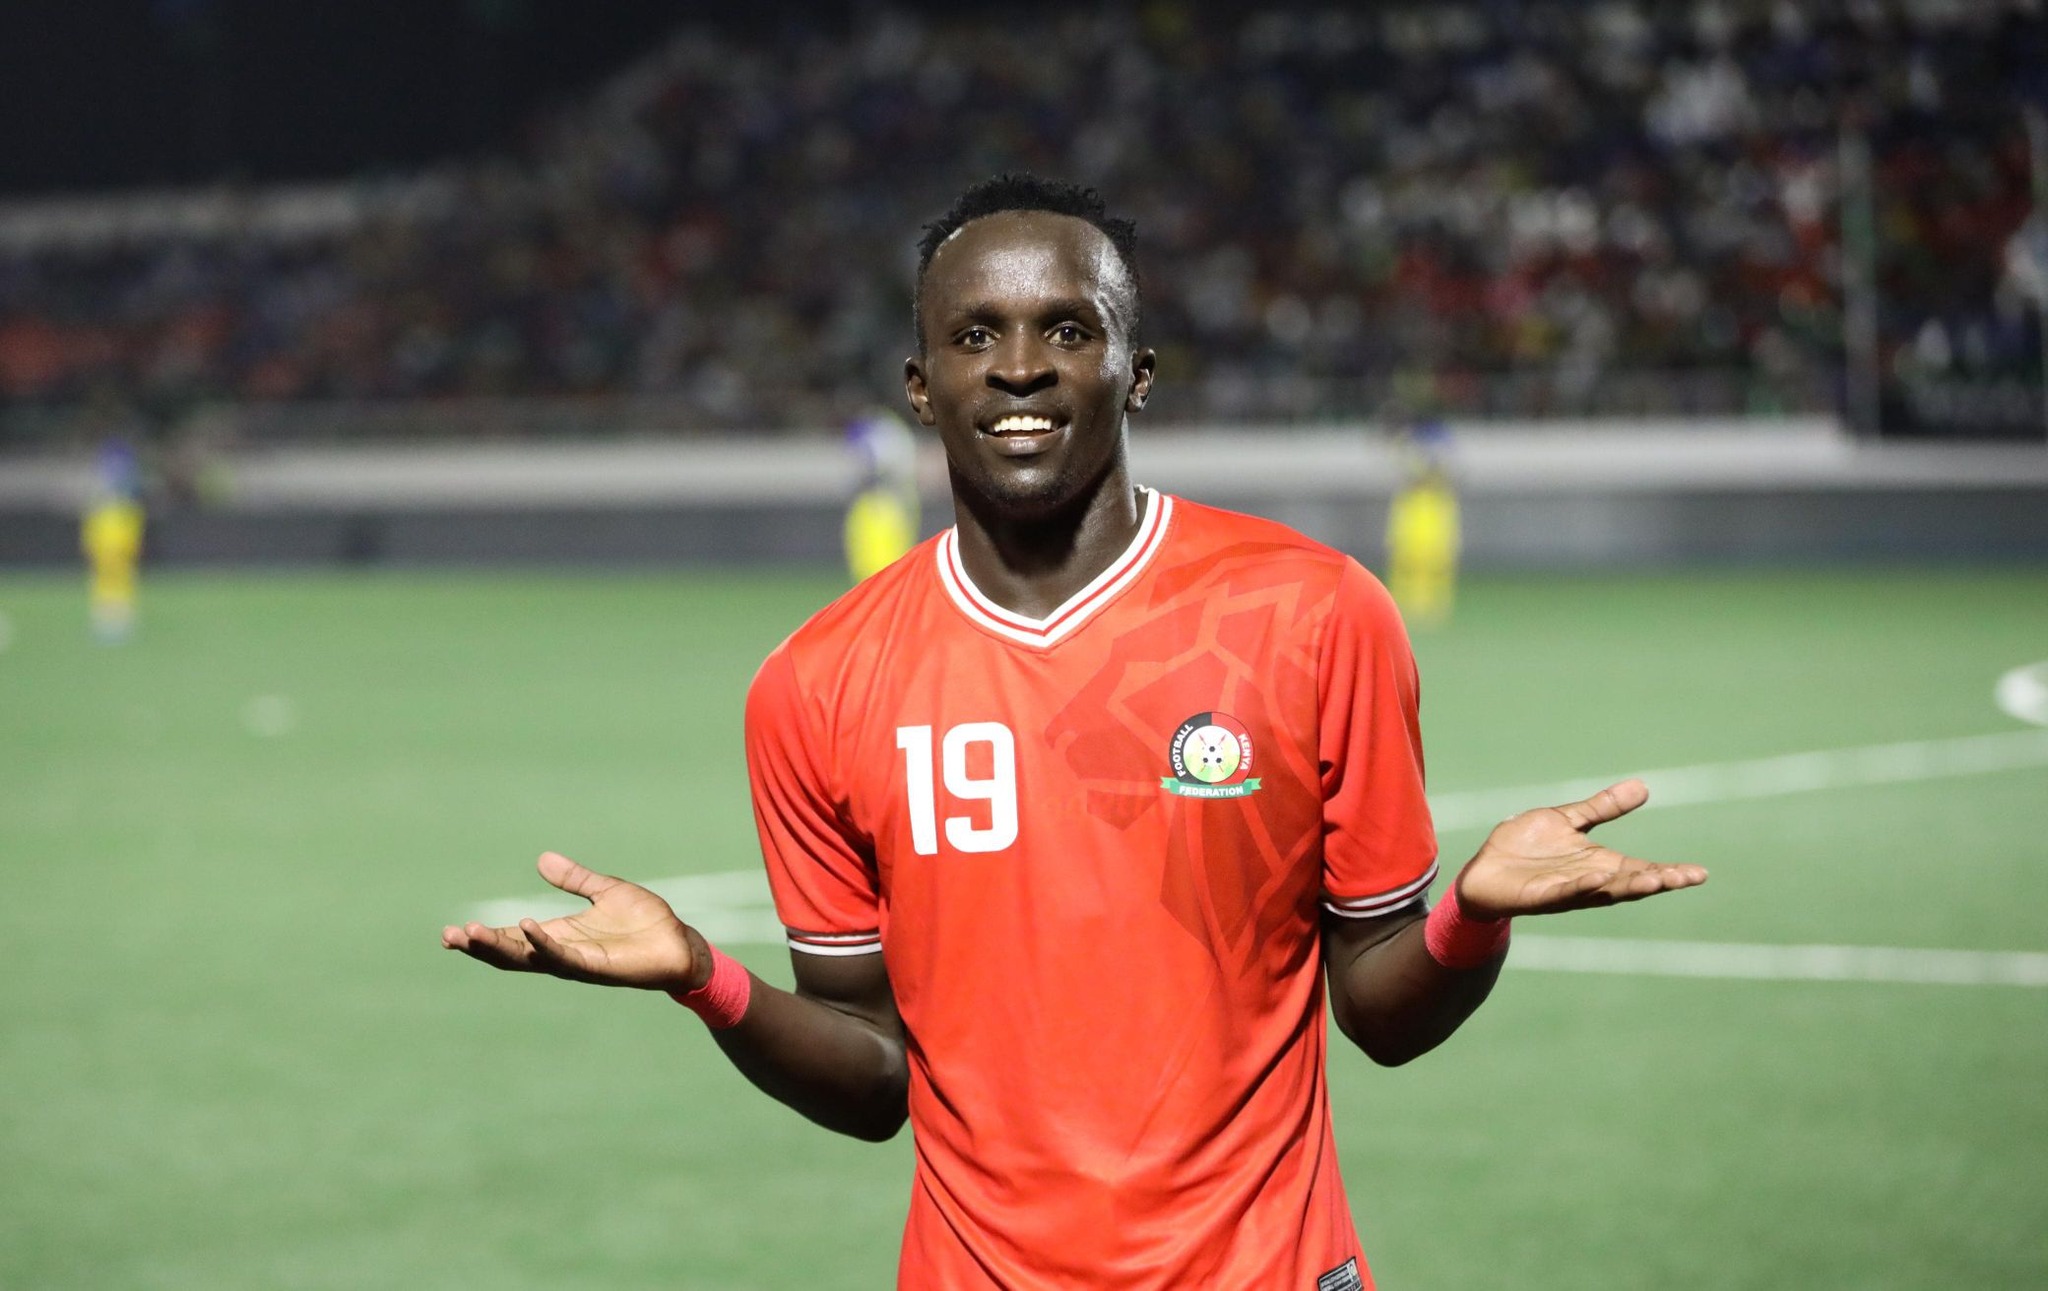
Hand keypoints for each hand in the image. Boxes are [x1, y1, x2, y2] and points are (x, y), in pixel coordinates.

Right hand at [441, 852, 708, 991]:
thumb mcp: (605, 890)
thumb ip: (574, 879)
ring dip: (500, 947)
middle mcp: (562, 951)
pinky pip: (563, 957)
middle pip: (511, 952)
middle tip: (448, 936)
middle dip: (480, 945)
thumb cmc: (646, 921)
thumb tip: (541, 859)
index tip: (451, 932)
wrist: (680, 943)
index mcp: (560, 934)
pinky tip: (527, 927)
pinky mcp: (596, 966)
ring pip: (529, 958)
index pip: (513, 937)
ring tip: (471, 934)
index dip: (484, 936)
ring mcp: (577, 961)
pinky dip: (543, 944)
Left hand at [1454, 779, 1707, 920]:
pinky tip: (1600, 878)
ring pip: (1604, 891)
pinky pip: (1566, 891)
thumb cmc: (1526, 848)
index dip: (1670, 872)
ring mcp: (1567, 890)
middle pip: (1631, 883)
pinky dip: (1583, 886)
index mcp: (1600, 864)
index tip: (1700, 872)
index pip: (1642, 869)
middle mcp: (1590, 881)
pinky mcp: (1541, 895)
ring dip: (1628, 886)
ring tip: (1655, 880)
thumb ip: (1603, 807)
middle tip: (1688, 878)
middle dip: (1658, 880)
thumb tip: (1643, 786)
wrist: (1484, 868)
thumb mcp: (1568, 820)